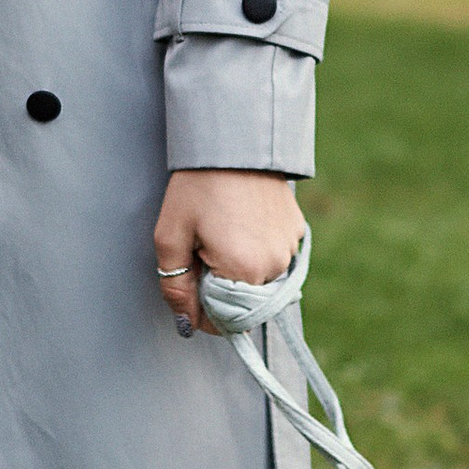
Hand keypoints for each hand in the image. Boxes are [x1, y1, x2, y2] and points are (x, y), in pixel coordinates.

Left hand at [153, 170, 305, 334]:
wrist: (233, 142)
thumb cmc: (197, 187)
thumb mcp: (171, 236)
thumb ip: (175, 287)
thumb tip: (186, 326)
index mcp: (244, 271)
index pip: (223, 321)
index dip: (199, 307)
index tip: (189, 276)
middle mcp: (275, 267)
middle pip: (242, 303)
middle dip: (218, 287)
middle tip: (202, 247)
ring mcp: (291, 249)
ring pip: (259, 282)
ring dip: (239, 270)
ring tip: (223, 232)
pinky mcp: (298, 231)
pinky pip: (274, 259)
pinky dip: (256, 251)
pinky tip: (241, 224)